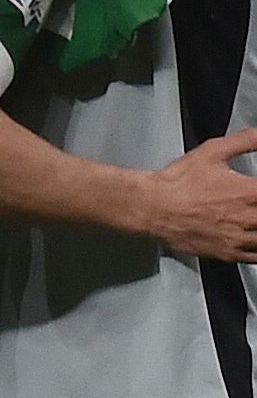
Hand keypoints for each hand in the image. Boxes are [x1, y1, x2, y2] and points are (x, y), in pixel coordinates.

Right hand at [142, 129, 256, 261]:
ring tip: (254, 222)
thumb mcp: (213, 151)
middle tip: (254, 205)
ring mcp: (238, 239)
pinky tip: (255, 242)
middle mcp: (247, 218)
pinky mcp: (226, 253)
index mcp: (249, 192)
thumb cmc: (178, 182)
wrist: (152, 207)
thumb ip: (245, 140)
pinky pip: (255, 257)